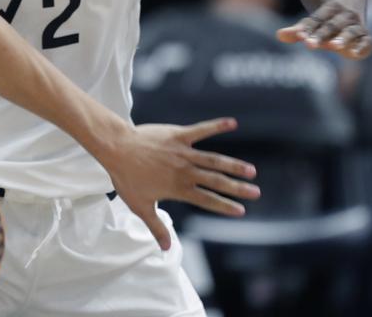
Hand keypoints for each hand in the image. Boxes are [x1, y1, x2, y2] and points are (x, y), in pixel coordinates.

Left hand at [105, 118, 259, 250]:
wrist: (116, 148)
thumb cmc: (126, 177)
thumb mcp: (140, 206)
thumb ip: (156, 227)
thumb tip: (166, 248)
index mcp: (178, 189)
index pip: (207, 200)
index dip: (224, 206)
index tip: (241, 211)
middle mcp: (185, 171)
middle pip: (216, 181)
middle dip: (237, 188)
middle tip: (255, 192)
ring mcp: (183, 152)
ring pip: (213, 159)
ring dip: (233, 164)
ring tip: (250, 170)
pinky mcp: (178, 135)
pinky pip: (201, 130)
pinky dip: (217, 126)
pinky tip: (233, 122)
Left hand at [277, 1, 371, 58]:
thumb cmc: (327, 16)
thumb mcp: (314, 20)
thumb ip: (298, 30)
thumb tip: (279, 35)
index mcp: (329, 9)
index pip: (316, 20)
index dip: (307, 28)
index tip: (299, 36)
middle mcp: (344, 16)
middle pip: (330, 25)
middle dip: (320, 35)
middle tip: (308, 44)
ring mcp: (356, 25)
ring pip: (349, 31)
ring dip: (342, 38)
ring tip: (333, 46)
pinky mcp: (365, 36)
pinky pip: (367, 41)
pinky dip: (362, 46)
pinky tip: (354, 54)